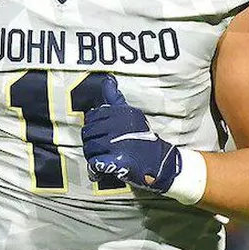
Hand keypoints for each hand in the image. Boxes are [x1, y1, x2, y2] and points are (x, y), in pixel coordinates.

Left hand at [81, 75, 180, 192]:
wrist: (161, 162)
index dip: (92, 126)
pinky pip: (94, 164)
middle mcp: (119, 126)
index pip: (91, 117)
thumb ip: (115, 98)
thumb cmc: (142, 137)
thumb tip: (108, 79)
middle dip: (91, 142)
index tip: (100, 133)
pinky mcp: (118, 163)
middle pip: (88, 133)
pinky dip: (94, 169)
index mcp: (121, 113)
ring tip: (102, 158)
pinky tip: (99, 170)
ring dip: (92, 156)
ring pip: (89, 149)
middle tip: (101, 149)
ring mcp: (118, 144)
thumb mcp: (131, 114)